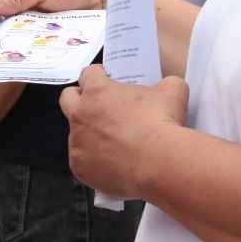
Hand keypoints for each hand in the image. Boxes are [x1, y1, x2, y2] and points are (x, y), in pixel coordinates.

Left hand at [59, 65, 188, 198]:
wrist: (159, 162)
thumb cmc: (163, 122)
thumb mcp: (172, 91)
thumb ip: (164, 83)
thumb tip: (167, 86)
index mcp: (97, 91)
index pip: (88, 74)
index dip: (98, 75)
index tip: (107, 81)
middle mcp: (80, 114)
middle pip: (67, 98)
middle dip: (79, 99)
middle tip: (99, 107)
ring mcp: (77, 142)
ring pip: (77, 134)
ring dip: (90, 134)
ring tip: (114, 144)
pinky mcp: (79, 167)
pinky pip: (83, 161)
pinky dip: (95, 162)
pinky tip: (113, 165)